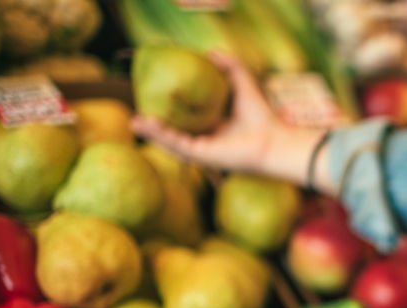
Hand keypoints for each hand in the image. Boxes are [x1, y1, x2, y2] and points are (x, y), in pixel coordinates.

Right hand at [131, 53, 331, 187]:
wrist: (272, 141)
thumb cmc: (262, 117)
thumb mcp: (244, 84)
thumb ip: (231, 67)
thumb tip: (211, 51)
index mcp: (215, 127)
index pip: (187, 118)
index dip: (170, 109)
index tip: (153, 95)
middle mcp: (207, 139)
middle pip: (174, 132)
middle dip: (155, 125)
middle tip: (136, 111)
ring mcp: (202, 150)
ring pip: (171, 141)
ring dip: (152, 132)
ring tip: (134, 120)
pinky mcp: (201, 156)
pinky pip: (176, 145)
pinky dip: (160, 136)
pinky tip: (146, 125)